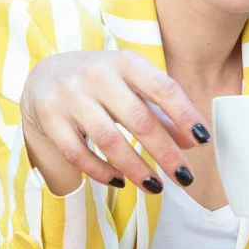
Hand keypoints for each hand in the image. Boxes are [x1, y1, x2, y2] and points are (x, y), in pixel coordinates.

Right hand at [20, 50, 208, 194]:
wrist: (46, 74)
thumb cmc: (103, 81)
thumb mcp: (134, 85)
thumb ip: (163, 111)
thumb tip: (192, 142)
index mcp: (126, 62)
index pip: (163, 88)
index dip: (185, 114)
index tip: (203, 139)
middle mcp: (98, 75)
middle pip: (139, 119)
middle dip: (165, 152)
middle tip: (185, 177)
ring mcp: (70, 96)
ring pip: (109, 140)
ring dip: (136, 168)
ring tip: (156, 187)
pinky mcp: (50, 118)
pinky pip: (78, 154)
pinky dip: (101, 171)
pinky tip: (120, 181)